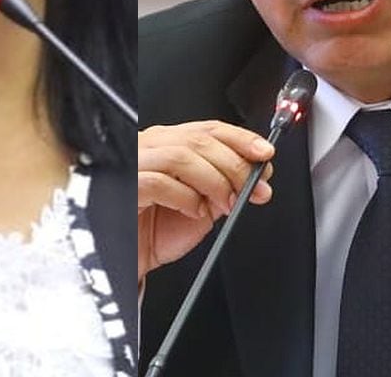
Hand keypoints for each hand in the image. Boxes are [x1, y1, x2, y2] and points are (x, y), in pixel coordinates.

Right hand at [138, 120, 274, 280]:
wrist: (127, 261)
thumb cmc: (155, 231)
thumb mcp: (200, 206)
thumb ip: (224, 186)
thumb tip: (259, 176)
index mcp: (169, 143)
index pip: (208, 128)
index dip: (241, 138)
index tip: (264, 154)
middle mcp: (150, 146)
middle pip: (199, 140)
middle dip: (234, 165)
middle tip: (253, 190)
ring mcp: (135, 164)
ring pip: (182, 156)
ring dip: (214, 181)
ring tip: (225, 204)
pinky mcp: (125, 187)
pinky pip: (160, 182)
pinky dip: (186, 197)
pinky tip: (194, 211)